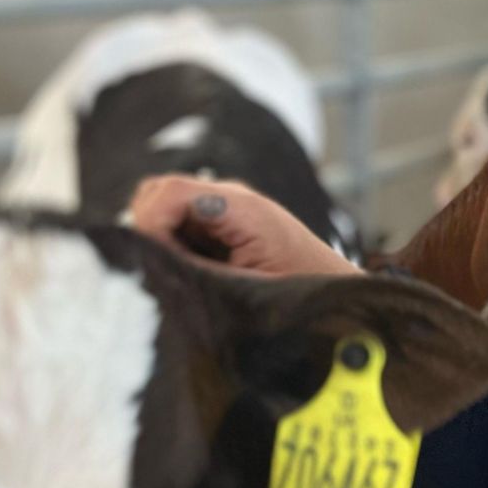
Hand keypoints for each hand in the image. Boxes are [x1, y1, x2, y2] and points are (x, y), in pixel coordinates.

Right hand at [128, 175, 359, 277]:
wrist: (338, 295)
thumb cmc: (302, 293)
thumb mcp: (246, 288)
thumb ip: (196, 271)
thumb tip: (149, 261)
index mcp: (242, 208)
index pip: (171, 192)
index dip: (149, 224)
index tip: (152, 262)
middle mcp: (232, 197)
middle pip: (160, 191)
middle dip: (149, 228)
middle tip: (163, 269)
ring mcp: (227, 207)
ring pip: (165, 204)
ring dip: (158, 236)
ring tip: (178, 271)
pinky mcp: (223, 222)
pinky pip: (180, 222)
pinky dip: (170, 242)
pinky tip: (189, 269)